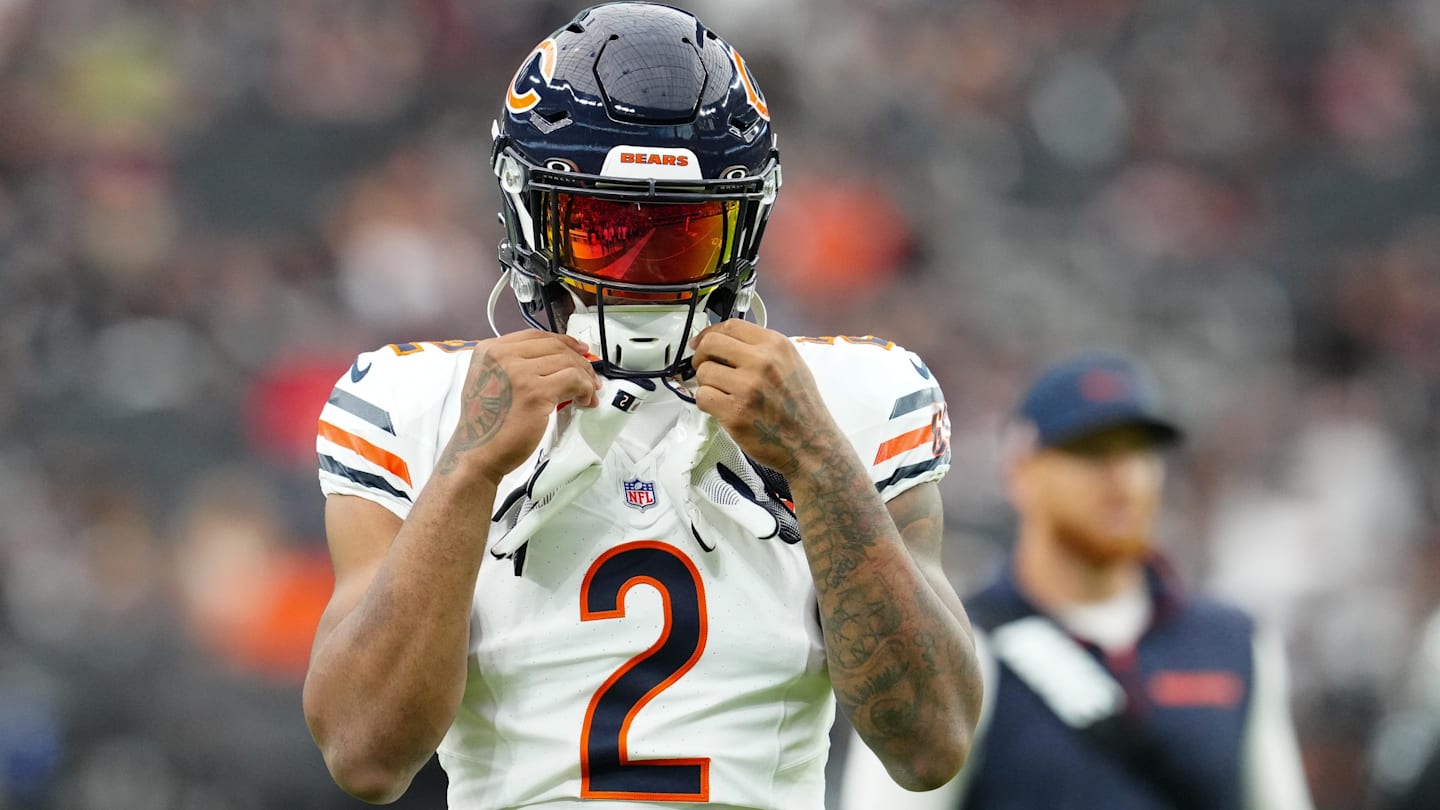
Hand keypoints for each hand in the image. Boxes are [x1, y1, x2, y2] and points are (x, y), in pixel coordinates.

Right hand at [438, 330, 600, 481]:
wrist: (477, 453)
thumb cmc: (486, 424)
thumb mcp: (490, 381)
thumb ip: (516, 366)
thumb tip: (556, 362)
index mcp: (490, 350)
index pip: (536, 336)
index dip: (563, 341)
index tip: (579, 351)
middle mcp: (502, 356)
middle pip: (554, 347)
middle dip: (579, 362)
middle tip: (591, 378)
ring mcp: (519, 373)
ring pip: (567, 362)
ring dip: (585, 378)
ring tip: (589, 394)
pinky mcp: (535, 392)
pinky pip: (573, 380)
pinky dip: (585, 389)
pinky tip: (584, 400)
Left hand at [690, 320, 840, 477]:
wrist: (812, 445)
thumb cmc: (802, 408)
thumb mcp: (792, 365)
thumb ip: (762, 350)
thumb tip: (725, 342)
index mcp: (776, 346)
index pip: (731, 326)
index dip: (710, 333)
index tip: (702, 342)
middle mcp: (762, 362)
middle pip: (711, 344)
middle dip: (701, 355)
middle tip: (704, 367)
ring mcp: (748, 387)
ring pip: (704, 372)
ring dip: (706, 383)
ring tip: (722, 393)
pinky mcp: (735, 412)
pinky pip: (703, 397)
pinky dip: (707, 403)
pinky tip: (721, 408)